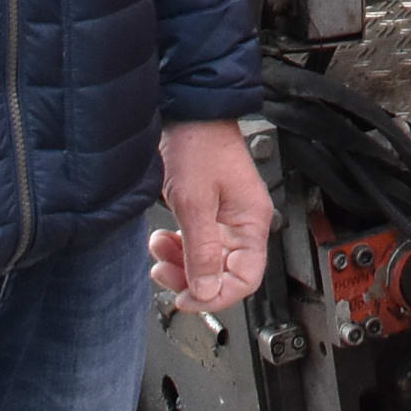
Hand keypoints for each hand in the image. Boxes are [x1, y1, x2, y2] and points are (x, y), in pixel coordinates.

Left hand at [152, 116, 273, 311]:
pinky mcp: (209, 211)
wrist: (187, 112)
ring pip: (207, 261)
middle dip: (190, 278)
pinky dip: (178, 248)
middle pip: (223, 273)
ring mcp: (226, 217)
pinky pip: (198, 244)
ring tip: (159, 248)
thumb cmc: (198, 144)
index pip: (246, 278)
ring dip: (180, 263)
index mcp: (251, 221)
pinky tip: (163, 238)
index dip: (216, 295)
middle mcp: (243, 222)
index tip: (187, 298)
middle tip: (163, 273)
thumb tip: (207, 292)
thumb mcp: (195, 203)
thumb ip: (202, 252)